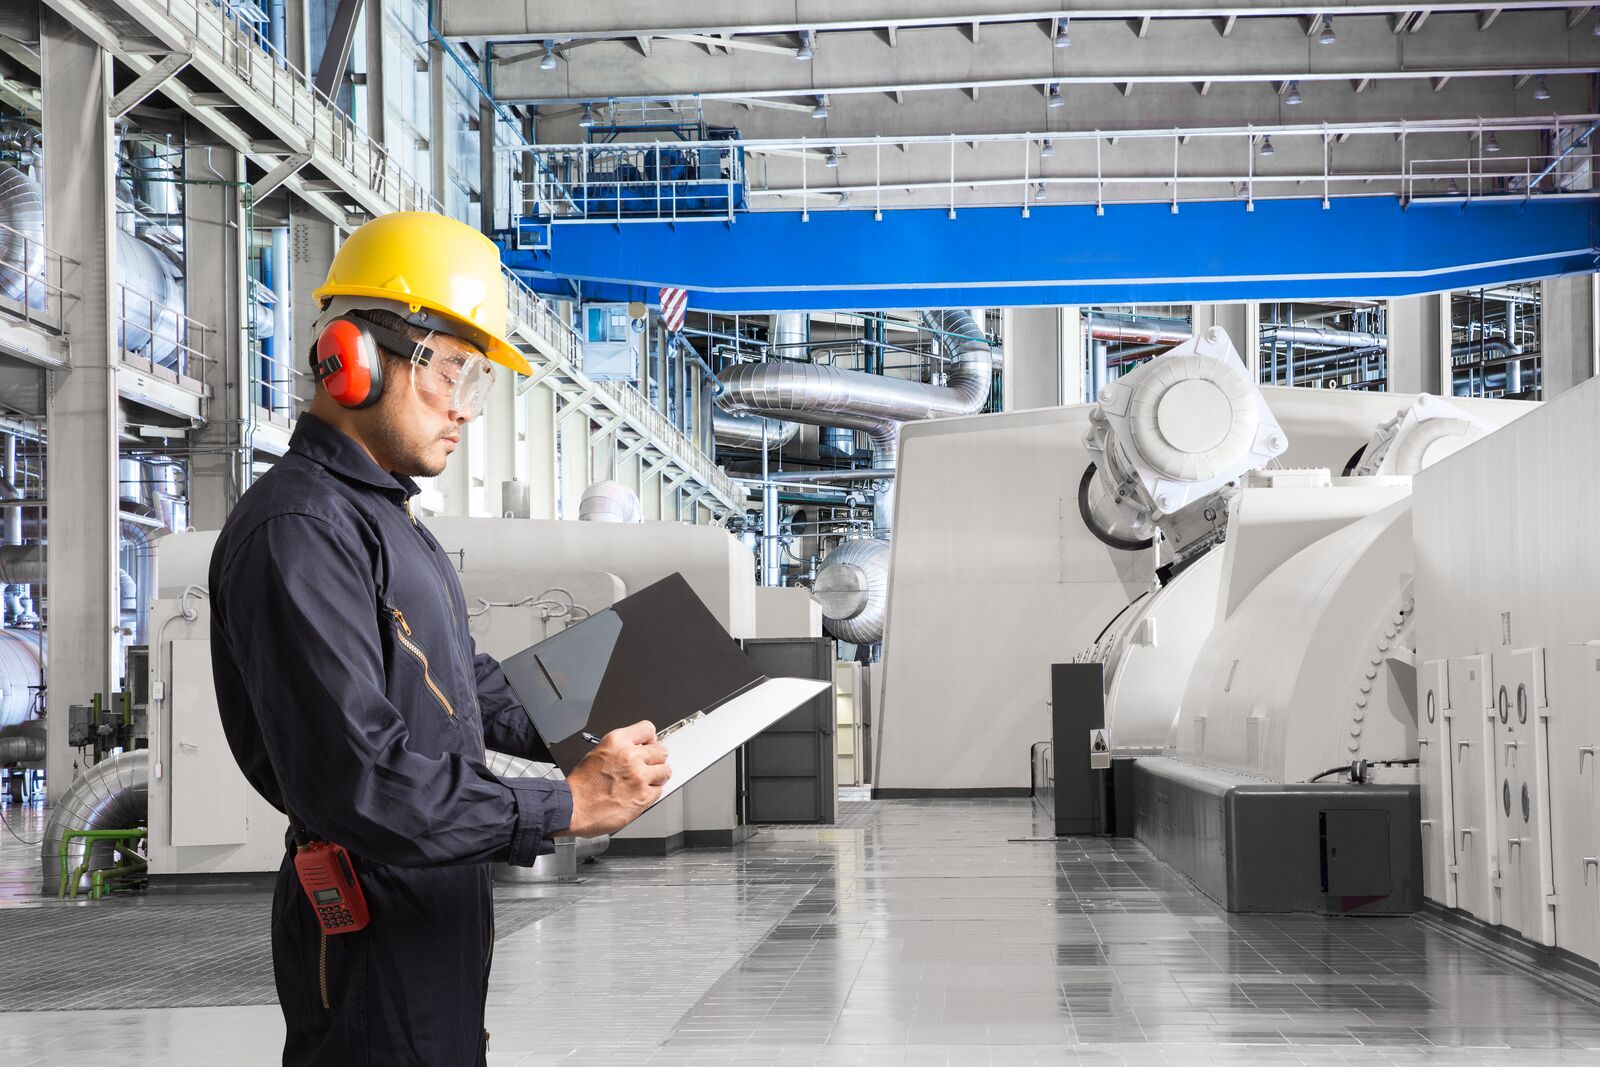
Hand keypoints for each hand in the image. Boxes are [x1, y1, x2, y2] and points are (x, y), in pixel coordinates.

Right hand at [561, 720, 670, 836]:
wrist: (573, 808)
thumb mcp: (598, 753)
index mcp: (617, 742)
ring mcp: (639, 777)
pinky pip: (660, 791)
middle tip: (648, 766)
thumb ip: (621, 748)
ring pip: (665, 771)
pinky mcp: (644, 797)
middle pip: (661, 750)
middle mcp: (630, 757)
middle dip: (656, 759)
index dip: (650, 739)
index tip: (649, 746)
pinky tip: (639, 794)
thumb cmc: (581, 785)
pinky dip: (652, 793)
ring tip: (645, 782)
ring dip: (657, 777)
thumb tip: (638, 749)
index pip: (647, 729)